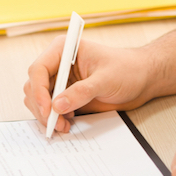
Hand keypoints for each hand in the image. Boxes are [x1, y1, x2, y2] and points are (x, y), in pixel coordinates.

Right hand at [23, 37, 152, 132]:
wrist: (142, 79)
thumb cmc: (127, 69)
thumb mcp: (106, 80)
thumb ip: (82, 92)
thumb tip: (57, 105)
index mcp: (63, 50)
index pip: (38, 69)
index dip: (38, 91)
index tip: (48, 109)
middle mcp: (57, 65)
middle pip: (33, 87)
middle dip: (42, 107)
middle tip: (55, 123)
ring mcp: (60, 82)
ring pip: (38, 100)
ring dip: (47, 116)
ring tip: (63, 125)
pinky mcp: (65, 96)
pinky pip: (50, 110)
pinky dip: (54, 119)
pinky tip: (67, 124)